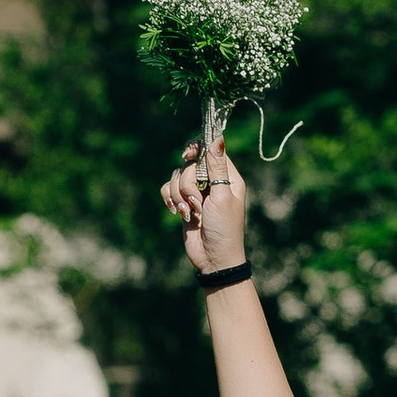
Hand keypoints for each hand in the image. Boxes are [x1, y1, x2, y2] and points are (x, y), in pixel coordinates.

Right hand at [160, 138, 248, 275]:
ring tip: (191, 213)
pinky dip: (170, 200)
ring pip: (176, 176)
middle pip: (190, 164)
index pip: (211, 150)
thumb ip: (217, 167)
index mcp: (228, 177)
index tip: (187, 155)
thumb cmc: (224, 229)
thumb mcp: (222, 196)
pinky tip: (178, 214)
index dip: (197, 149)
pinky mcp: (183, 203)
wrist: (214, 259)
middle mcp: (212, 181)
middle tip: (197, 201)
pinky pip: (168, 189)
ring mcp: (196, 192)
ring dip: (180, 196)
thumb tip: (218, 137)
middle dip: (188, 183)